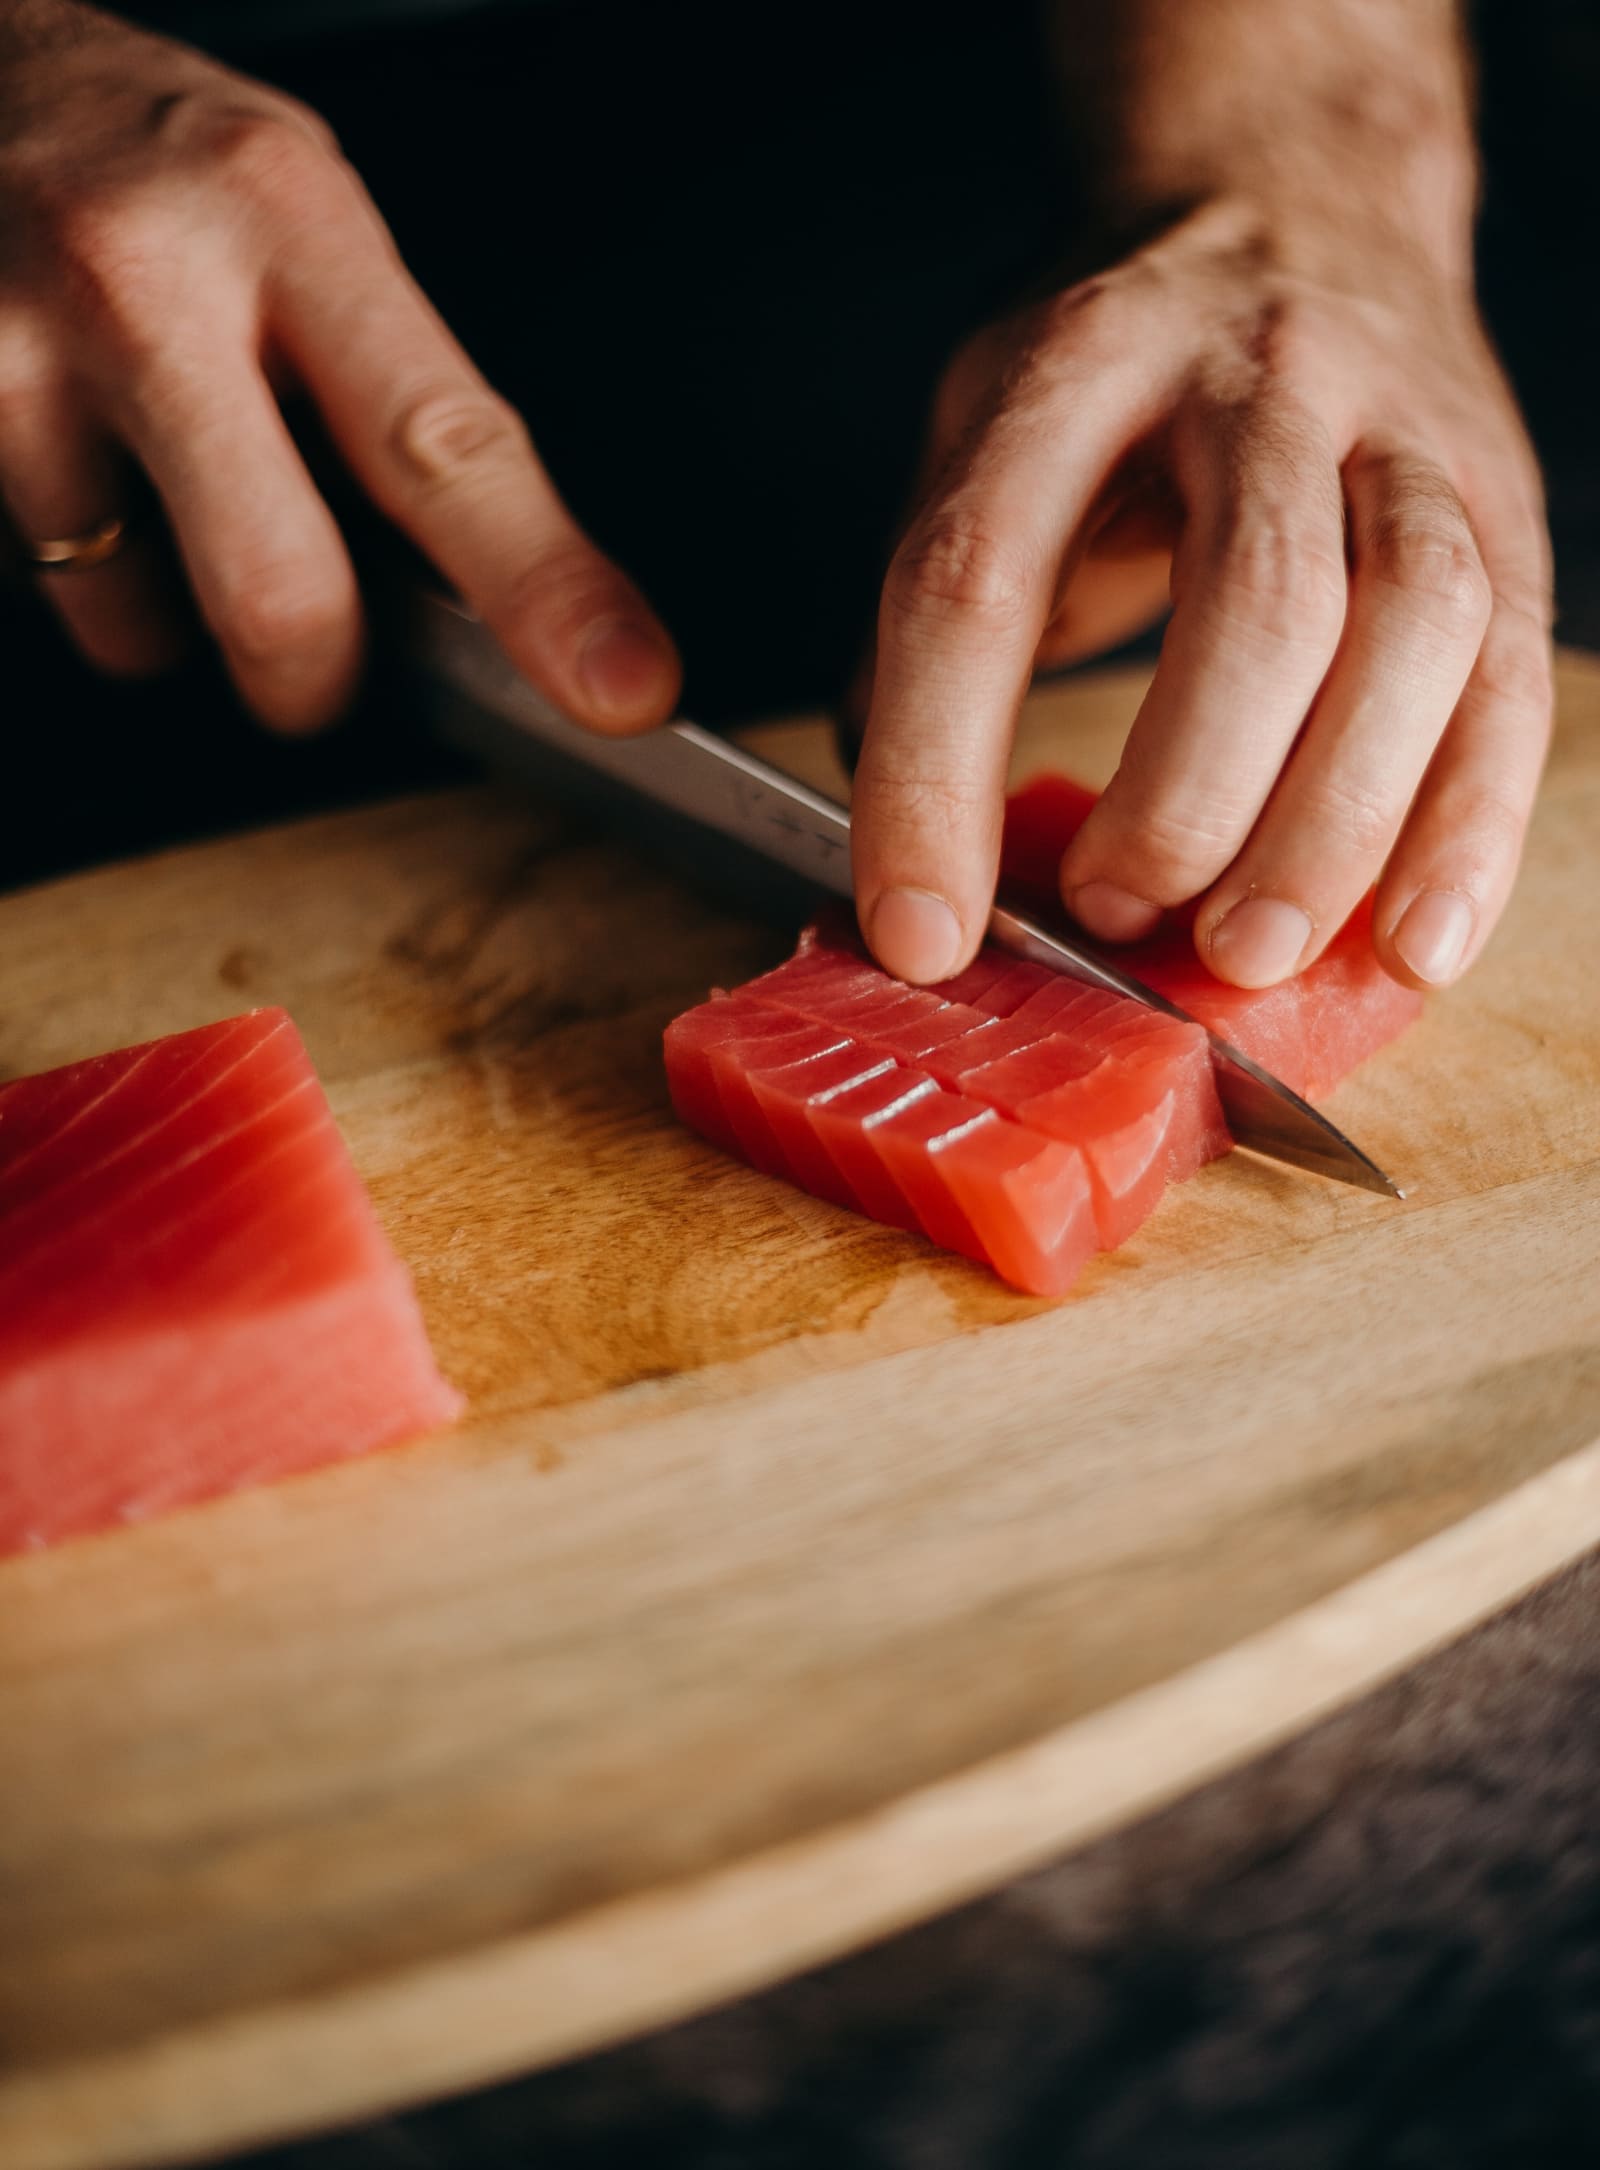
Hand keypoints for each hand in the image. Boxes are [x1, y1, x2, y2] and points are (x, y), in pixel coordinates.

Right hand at [0, 2, 678, 730]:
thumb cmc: (150, 158)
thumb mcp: (304, 217)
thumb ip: (393, 393)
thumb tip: (510, 598)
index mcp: (286, 217)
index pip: (446, 447)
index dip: (543, 589)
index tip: (619, 686)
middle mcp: (143, 282)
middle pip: (282, 598)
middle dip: (315, 676)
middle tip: (318, 650)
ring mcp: (12, 357)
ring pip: (137, 624)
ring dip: (168, 604)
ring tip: (150, 475)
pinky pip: (44, 587)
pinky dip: (81, 564)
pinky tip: (73, 462)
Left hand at [850, 195, 1552, 992]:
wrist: (1299, 200)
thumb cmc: (1117, 376)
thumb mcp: (985, 440)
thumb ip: (934, 625)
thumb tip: (903, 852)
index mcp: (1078, 363)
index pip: (985, 573)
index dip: (938, 769)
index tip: (921, 928)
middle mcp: (1258, 377)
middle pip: (1256, 596)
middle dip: (1187, 797)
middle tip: (1119, 917)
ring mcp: (1402, 433)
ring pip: (1414, 627)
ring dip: (1334, 823)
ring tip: (1247, 956)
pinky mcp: (1499, 503)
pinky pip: (1510, 678)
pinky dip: (1470, 829)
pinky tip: (1412, 942)